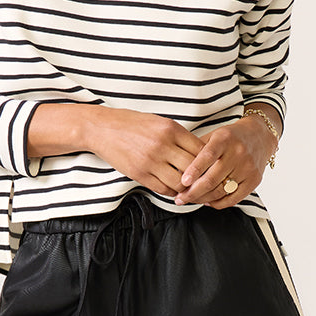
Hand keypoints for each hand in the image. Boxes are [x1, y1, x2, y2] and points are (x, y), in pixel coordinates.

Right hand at [85, 106, 207, 197]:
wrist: (102, 128)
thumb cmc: (132, 124)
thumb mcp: (159, 122)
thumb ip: (179, 137)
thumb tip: (200, 153)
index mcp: (171, 129)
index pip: (201, 150)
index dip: (209, 163)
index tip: (213, 169)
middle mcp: (162, 145)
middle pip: (193, 169)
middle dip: (202, 179)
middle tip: (208, 186)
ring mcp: (150, 160)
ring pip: (180, 183)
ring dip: (188, 190)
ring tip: (192, 192)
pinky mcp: (139, 173)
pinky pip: (163, 189)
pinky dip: (172, 193)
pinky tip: (175, 192)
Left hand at [174, 114, 276, 208]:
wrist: (260, 136)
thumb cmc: (230, 137)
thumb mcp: (213, 136)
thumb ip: (197, 150)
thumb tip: (177, 171)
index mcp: (224, 139)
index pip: (207, 156)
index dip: (194, 170)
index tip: (182, 182)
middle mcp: (238, 153)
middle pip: (212, 179)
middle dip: (193, 192)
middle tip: (179, 199)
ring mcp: (247, 167)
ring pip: (221, 191)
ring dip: (202, 199)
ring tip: (189, 200)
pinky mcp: (254, 180)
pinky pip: (233, 199)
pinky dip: (218, 203)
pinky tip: (207, 202)